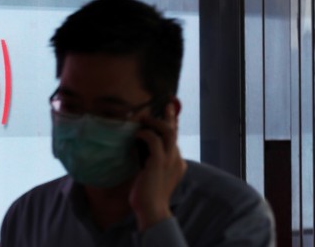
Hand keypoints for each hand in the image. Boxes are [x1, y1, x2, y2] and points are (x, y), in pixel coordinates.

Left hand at [129, 101, 185, 230]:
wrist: (152, 210)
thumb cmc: (148, 193)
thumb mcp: (152, 172)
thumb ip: (151, 159)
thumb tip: (140, 144)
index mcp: (177, 163)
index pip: (175, 138)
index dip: (172, 124)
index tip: (168, 112)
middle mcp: (176, 159)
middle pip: (174, 131)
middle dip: (169, 116)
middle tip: (166, 104)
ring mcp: (169, 161)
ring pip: (167, 132)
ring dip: (155, 122)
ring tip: (144, 118)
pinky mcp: (158, 163)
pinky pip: (153, 140)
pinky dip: (145, 134)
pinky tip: (137, 134)